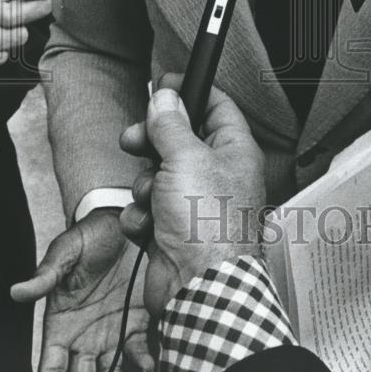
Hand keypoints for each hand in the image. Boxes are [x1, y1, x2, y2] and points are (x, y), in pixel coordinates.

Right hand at [10, 209, 152, 371]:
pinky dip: (144, 363)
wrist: (120, 221)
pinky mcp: (138, 322)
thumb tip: (17, 292)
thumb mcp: (65, 252)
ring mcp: (112, 332)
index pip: (52, 367)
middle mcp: (85, 336)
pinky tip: (151, 367)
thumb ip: (45, 275)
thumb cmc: (87, 237)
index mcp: (60, 325)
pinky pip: (139, 351)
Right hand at [119, 83, 265, 318]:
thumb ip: (171, 124)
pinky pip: (147, 209)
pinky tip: (148, 225)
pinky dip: (141, 216)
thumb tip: (165, 97)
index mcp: (234, 151)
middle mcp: (218, 175)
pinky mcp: (174, 229)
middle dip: (153, 141)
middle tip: (136, 140)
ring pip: (158, 175)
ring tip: (152, 197)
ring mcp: (195, 203)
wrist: (198, 288)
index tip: (165, 83)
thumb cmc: (209, 227)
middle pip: (179, 139)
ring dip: (145, 184)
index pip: (216, 106)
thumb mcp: (186, 158)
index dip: (190, 91)